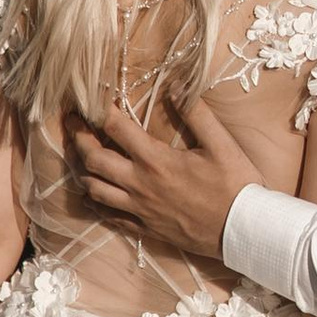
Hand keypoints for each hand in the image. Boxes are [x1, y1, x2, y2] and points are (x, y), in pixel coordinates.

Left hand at [71, 93, 256, 262]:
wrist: (244, 231)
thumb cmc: (236, 185)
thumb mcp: (221, 144)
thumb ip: (196, 112)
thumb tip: (175, 85)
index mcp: (156, 160)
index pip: (115, 128)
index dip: (99, 110)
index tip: (91, 98)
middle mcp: (141, 185)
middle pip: (93, 160)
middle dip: (78, 138)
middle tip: (72, 123)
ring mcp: (140, 210)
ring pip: (95, 191)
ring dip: (83, 171)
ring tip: (80, 156)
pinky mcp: (146, 228)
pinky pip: (110, 217)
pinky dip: (97, 204)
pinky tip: (94, 194)